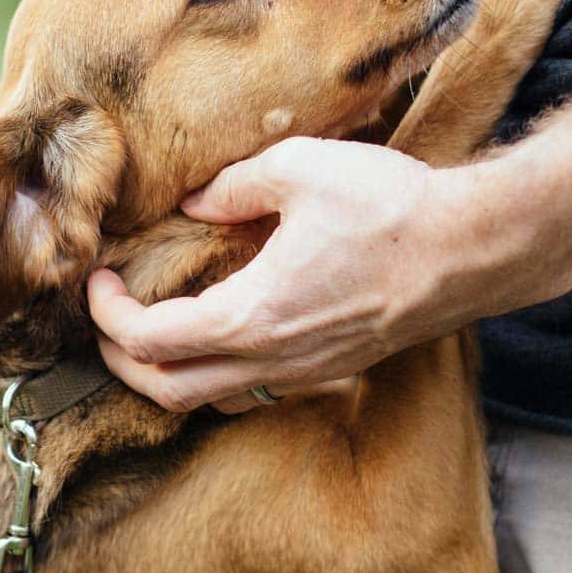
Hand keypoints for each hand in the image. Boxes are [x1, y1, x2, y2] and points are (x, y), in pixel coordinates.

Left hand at [88, 136, 490, 414]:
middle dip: (120, 362)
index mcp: (252, 316)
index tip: (98, 280)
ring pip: (208, 402)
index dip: (107, 314)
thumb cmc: (393, 208)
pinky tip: (215, 335)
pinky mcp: (328, 370)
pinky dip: (214, 376)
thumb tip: (196, 200)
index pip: (148, 340)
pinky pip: (251, 393)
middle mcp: (271, 360)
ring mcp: (303, 373)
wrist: (473, 250)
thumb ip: (234, 186)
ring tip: (149, 331)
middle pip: (166, 392)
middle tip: (108, 316)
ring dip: (165, 376)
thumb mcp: (301, 170)